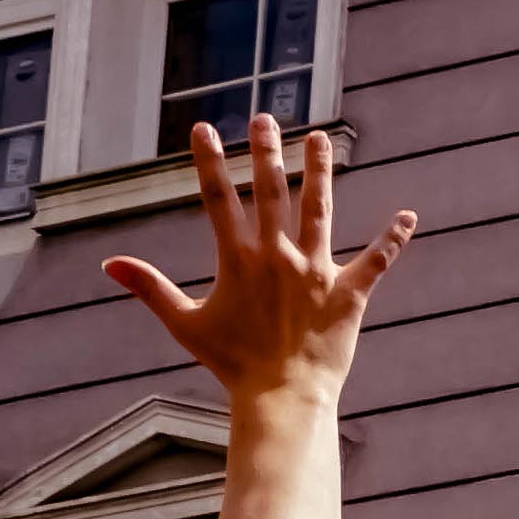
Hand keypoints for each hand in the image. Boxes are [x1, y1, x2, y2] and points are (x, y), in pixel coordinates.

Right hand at [101, 116, 412, 404]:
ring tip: (320, 138)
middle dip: (266, 151)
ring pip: (319, 210)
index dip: (209, 161)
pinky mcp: (349, 294)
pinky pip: (376, 261)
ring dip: (319, 171)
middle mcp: (277, 257)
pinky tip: (409, 216)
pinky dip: (393, 239)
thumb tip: (109, 263)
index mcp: (237, 259)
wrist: (281, 398)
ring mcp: (315, 272)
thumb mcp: (185, 323)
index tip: (202, 129)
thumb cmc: (232, 365)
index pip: (218, 198)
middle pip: (271, 191)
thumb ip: (150, 288)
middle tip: (264, 119)